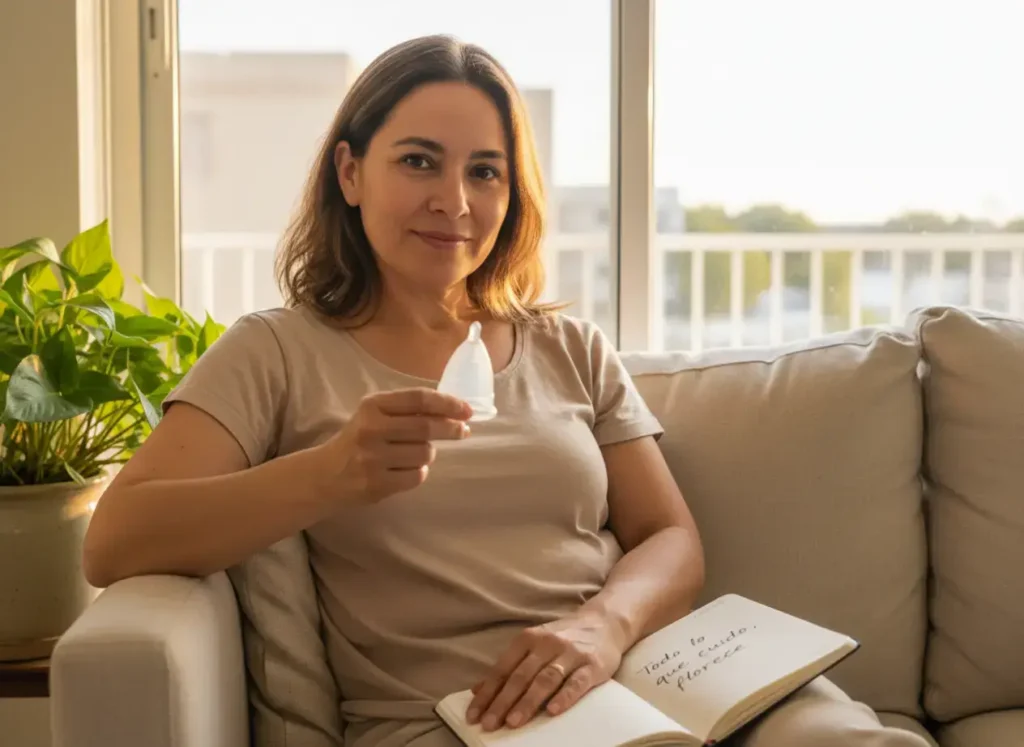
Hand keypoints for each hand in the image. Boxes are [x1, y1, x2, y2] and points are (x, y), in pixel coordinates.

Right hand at [323, 388, 471, 502]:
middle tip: (463, 431)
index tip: (466, 410)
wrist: (324, 475)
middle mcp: (371, 429)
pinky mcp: (376, 484)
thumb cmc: (358, 440)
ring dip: (428, 454)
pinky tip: (405, 470)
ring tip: (414, 454)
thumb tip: (455, 413)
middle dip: (451, 429)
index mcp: (372, 405)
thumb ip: (407, 410)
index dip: (447, 404)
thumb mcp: (375, 415)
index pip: (419, 399)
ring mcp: (372, 458)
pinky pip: (416, 476)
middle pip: (426, 427)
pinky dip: (419, 473)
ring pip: (425, 454)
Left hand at [466, 611, 625, 730]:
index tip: (474, 715)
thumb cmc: (563, 638)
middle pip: (521, 676)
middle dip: (503, 702)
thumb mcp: (533, 644)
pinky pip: (577, 682)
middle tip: (489, 724)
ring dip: (528, 702)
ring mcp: (570, 654)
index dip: (487, 693)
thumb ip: (508, 666)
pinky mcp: (592, 664)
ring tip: (514, 722)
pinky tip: (553, 711)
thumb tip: (478, 689)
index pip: (502, 669)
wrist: (604, 622)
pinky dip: (564, 697)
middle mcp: (546, 644)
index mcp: (527, 639)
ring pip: (545, 679)